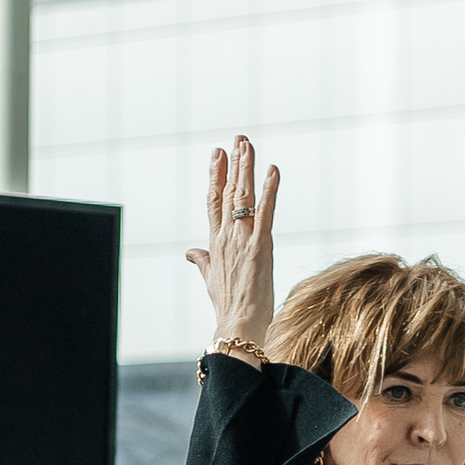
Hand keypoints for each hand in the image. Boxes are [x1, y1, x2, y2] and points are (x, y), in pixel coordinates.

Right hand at [186, 135, 279, 352]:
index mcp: (215, 243)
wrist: (237, 326)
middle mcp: (226, 237)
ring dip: (246, 167)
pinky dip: (270, 190)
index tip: (217, 153)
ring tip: (248, 144)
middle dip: (233, 163)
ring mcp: (242, 240)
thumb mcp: (210, 279)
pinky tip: (273, 170)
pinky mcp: (260, 247)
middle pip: (227, 191)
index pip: (214, 201)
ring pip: (243, 196)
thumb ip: (202, 260)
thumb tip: (191, 252)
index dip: (215, 175)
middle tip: (237, 138)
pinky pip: (266, 212)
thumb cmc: (228, 307)